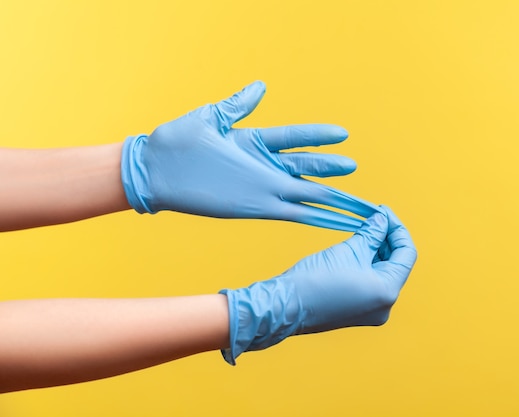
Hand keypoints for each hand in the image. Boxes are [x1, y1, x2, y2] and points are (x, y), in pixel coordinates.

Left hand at [121, 81, 377, 230]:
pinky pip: (286, 211)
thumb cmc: (175, 143)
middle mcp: (258, 166)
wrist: (152, 171)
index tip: (342, 133)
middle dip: (327, 167)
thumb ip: (237, 106)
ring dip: (323, 193)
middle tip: (353, 165)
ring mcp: (256, 187)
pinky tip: (323, 216)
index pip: (292, 137)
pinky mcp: (251, 206)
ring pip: (299, 189)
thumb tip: (260, 87)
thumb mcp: (209, 119)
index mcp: (251, 142)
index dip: (317, 135)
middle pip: (302, 165)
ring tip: (349, 197)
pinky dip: (307, 214)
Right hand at [219, 206, 416, 363]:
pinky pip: (370, 283)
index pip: (406, 254)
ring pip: (382, 273)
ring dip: (375, 250)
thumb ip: (372, 233)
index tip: (384, 212)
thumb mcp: (349, 249)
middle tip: (373, 217)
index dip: (397, 228)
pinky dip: (366, 264)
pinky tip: (356, 247)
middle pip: (396, 264)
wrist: (285, 305)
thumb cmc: (315, 279)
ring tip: (363, 229)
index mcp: (387, 291)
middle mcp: (384, 306)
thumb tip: (382, 220)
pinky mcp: (357, 312)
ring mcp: (371, 311)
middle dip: (386, 239)